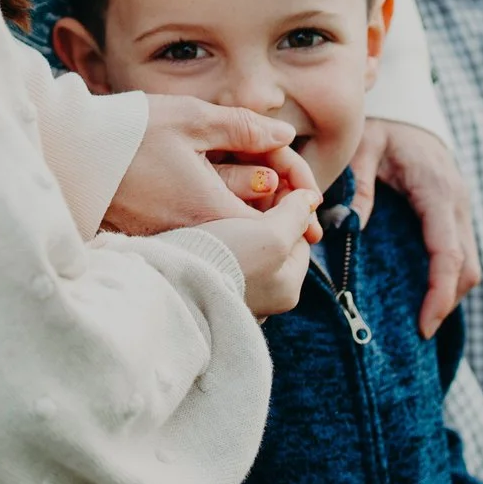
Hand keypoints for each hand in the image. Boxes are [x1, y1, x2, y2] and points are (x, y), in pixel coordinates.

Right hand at [106, 93, 318, 235]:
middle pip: (260, 225)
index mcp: (215, 215)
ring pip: (234, 228)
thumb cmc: (126, 135)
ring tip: (242, 160)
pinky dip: (216, 206)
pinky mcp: (159, 243)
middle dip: (275, 190)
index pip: (282, 215)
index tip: (287, 155)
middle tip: (271, 154)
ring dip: (247, 196)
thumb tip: (283, 133)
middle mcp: (200, 240)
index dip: (296, 184)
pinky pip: (205, 230)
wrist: (65, 155)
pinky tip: (207, 175)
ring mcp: (179, 245)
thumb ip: (244, 126)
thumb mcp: (191, 118)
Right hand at [197, 188, 323, 317]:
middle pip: (273, 241)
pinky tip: (207, 219)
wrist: (171, 280)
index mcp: (287, 289)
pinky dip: (220, 233)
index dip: (288, 207)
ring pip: (248, 245)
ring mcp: (236, 292)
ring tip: (225, 199)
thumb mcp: (272, 235)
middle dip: (263, 214)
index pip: (298, 236)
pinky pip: (224, 251)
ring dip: (240, 220)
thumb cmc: (226, 260)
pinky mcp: (209, 285)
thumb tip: (311, 198)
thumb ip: (295, 214)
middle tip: (247, 189)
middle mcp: (265, 298)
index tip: (270, 185)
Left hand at [351, 119, 481, 337]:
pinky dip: (450, 275)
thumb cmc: (381, 127)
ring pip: (470, 263)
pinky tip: (426, 289)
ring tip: (422, 315)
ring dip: (451, 291)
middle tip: (420, 329)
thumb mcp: (363, 148)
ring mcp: (462, 207)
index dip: (439, 294)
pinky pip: (462, 251)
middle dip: (447, 300)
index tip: (424, 326)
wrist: (407, 108)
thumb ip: (358, 185)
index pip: (448, 255)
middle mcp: (458, 202)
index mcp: (437, 191)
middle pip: (468, 267)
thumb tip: (351, 227)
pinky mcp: (457, 212)